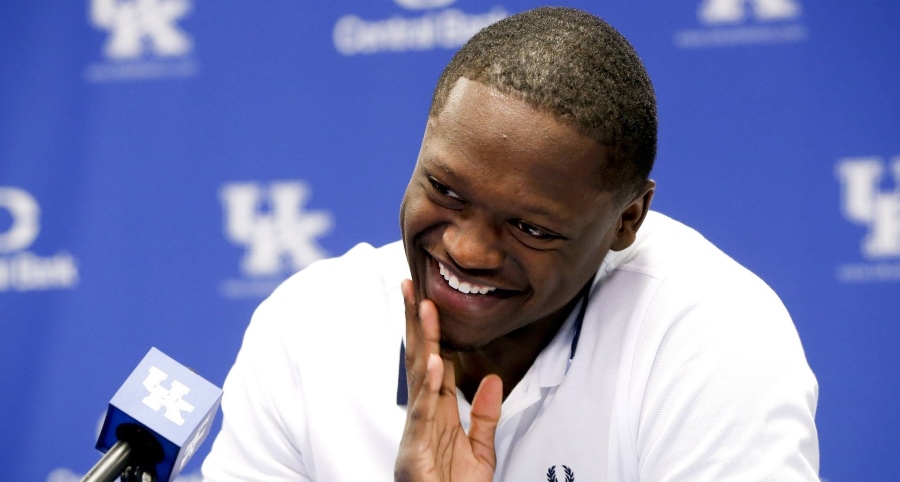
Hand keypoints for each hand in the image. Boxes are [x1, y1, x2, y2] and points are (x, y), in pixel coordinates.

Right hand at [395, 280, 502, 481]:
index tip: (426, 298)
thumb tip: (489, 379)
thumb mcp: (479, 453)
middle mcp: (421, 417)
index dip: (429, 331)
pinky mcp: (416, 454)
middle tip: (410, 285)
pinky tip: (433, 364)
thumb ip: (482, 416)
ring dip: (422, 342)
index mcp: (435, 414)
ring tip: (423, 308)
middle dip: (414, 323)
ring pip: (418, 379)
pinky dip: (427, 390)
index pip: (431, 363)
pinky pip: (423, 417)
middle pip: (418, 360)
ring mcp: (416, 434)